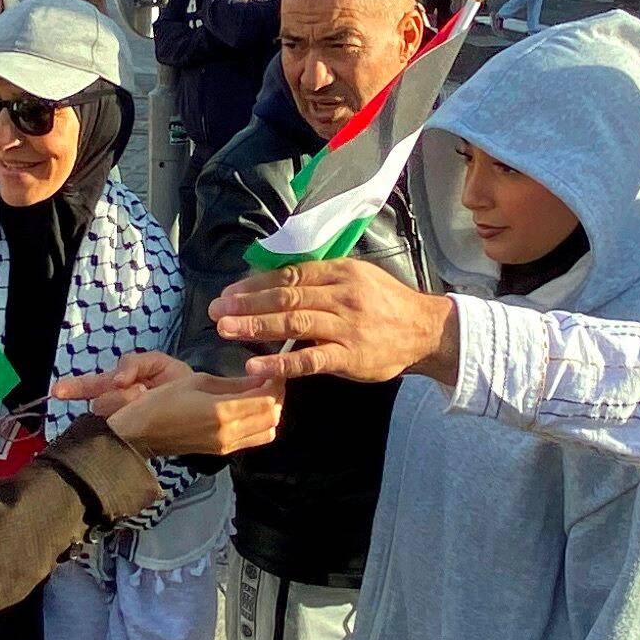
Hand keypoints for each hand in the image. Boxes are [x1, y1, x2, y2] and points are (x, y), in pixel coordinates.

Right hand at [61, 349, 284, 455]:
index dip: (276, 383)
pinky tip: (248, 408)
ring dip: (270, 412)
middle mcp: (229, 433)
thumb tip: (258, 378)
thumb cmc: (162, 401)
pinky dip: (260, 424)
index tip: (272, 369)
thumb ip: (232, 384)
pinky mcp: (222, 452)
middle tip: (269, 379)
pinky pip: (254, 439)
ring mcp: (227, 446)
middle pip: (273, 417)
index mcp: (222, 412)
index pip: (267, 400)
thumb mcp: (197, 382)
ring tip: (260, 394)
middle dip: (277, 396)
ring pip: (268, 431)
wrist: (140, 434)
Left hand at [215, 259, 461, 387]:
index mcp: (340, 272)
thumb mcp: (356, 277)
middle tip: (216, 311)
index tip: (229, 293)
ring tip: (226, 331)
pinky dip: (281, 363)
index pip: (289, 275)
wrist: (423, 331)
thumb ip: (321, 278)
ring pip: (293, 323)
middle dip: (247, 304)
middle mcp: (340, 296)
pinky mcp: (349, 357)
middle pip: (286, 297)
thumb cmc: (385, 303)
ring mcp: (345, 328)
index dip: (256, 284)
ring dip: (255, 327)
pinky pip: (309, 360)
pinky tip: (256, 367)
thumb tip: (277, 279)